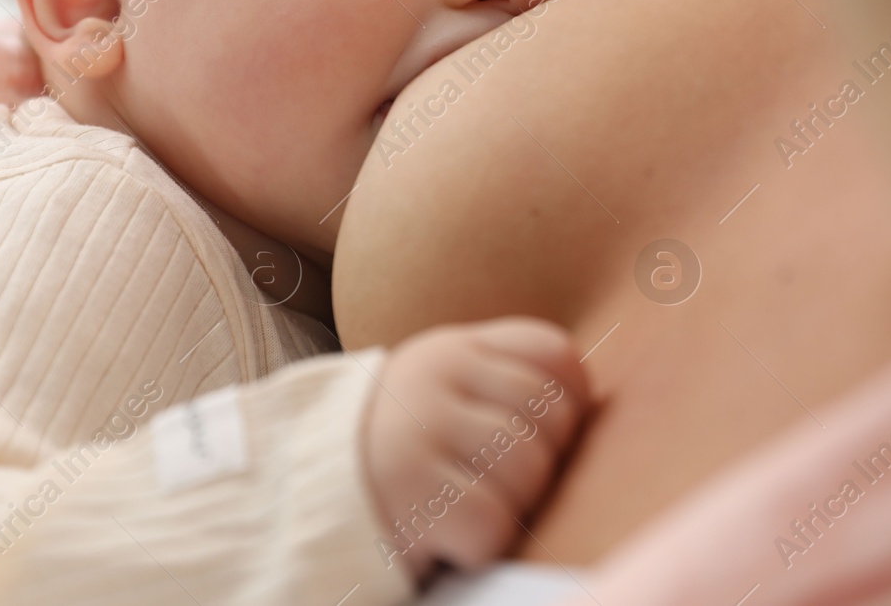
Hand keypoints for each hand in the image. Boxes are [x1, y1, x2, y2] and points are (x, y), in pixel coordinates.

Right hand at [362, 317, 589, 579]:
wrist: (301, 494)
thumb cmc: (402, 449)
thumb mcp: (444, 391)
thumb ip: (505, 379)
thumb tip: (590, 403)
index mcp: (454, 349)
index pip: (555, 354)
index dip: (569, 401)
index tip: (542, 432)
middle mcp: (435, 379)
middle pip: (550, 415)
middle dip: (543, 460)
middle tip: (499, 481)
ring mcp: (418, 433)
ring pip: (527, 467)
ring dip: (514, 503)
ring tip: (473, 505)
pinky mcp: (409, 497)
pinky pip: (491, 522)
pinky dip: (482, 542)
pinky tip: (451, 537)